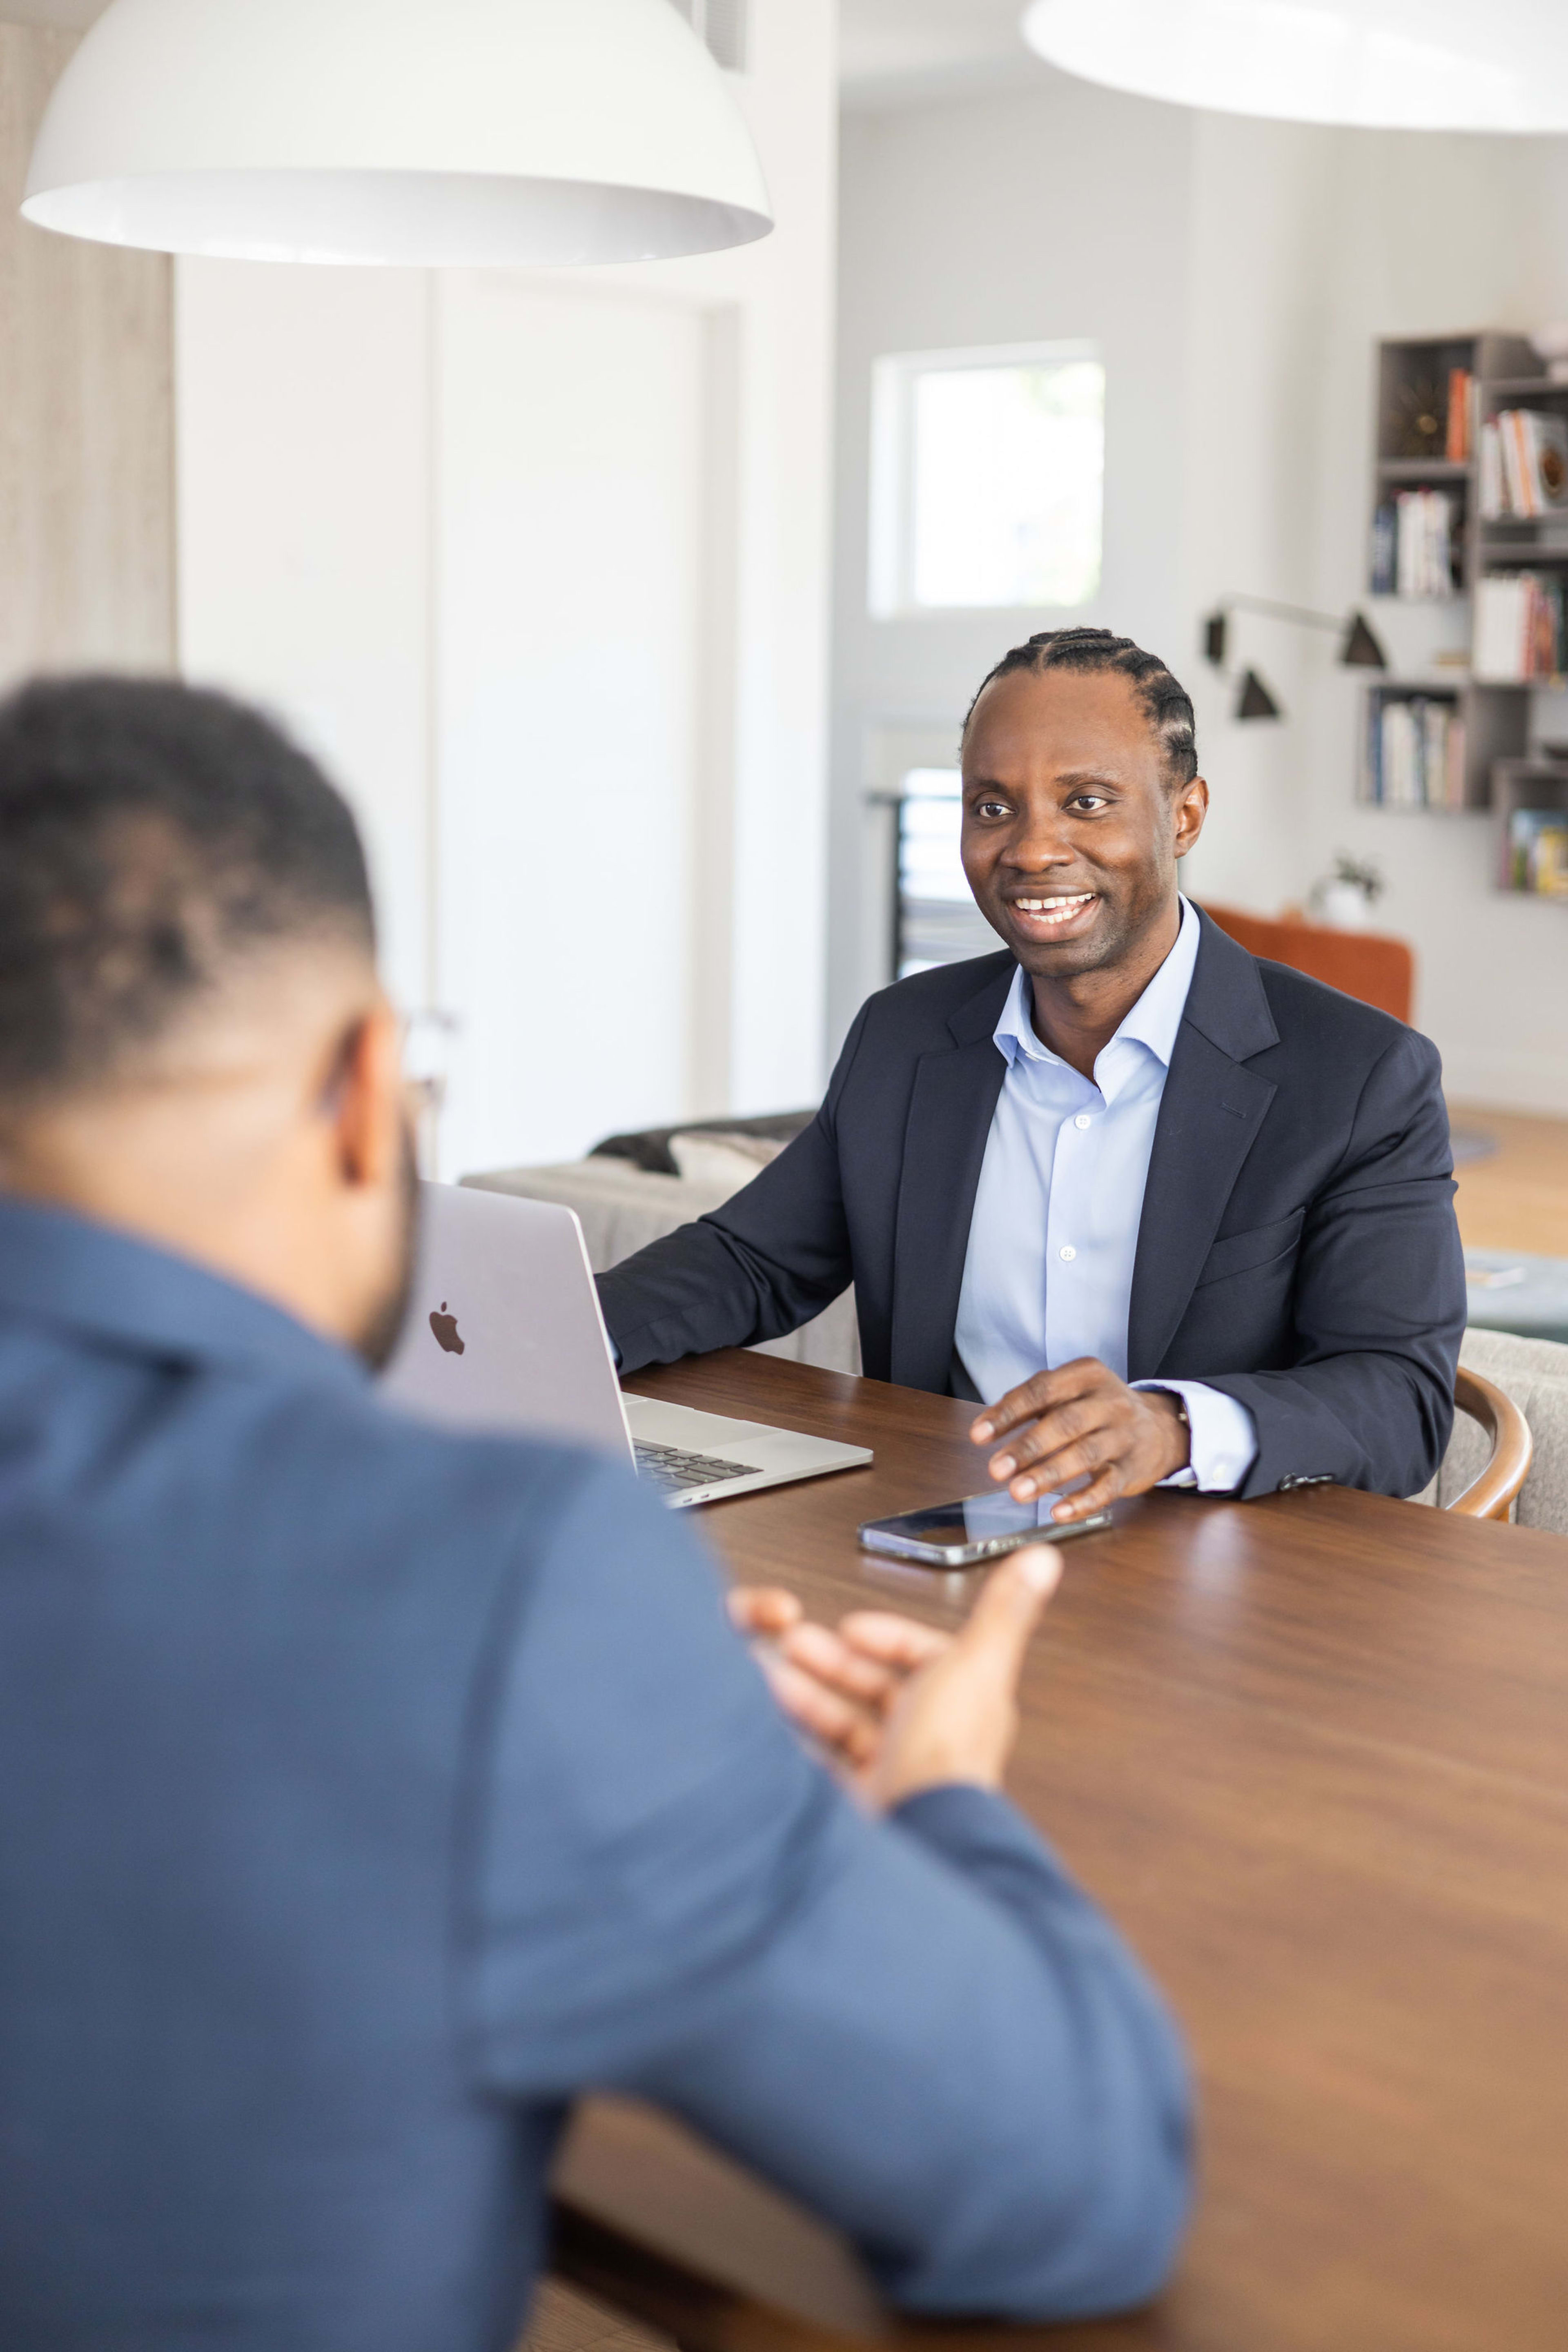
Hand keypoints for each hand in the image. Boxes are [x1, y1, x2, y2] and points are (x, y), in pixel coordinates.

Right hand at [730, 1553, 1060, 1808]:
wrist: (918, 1830)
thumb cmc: (948, 1752)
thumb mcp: (975, 1662)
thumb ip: (1002, 1611)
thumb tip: (1042, 1561)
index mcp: (963, 1698)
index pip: (923, 1657)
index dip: (886, 1636)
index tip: (850, 1625)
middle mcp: (931, 1733)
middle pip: (877, 1687)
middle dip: (833, 1661)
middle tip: (796, 1642)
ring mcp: (897, 1767)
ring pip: (846, 1721)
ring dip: (810, 1693)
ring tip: (774, 1674)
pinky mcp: (867, 1797)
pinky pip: (826, 1758)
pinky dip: (801, 1735)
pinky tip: (778, 1720)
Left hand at [970, 1358, 1188, 1522]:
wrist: (1160, 1428)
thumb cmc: (1098, 1410)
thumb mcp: (1071, 1392)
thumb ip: (1033, 1402)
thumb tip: (989, 1425)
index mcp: (1086, 1375)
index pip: (1042, 1390)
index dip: (1008, 1413)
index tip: (979, 1435)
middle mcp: (1109, 1402)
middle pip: (1065, 1423)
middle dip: (1027, 1447)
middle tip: (996, 1469)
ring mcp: (1124, 1436)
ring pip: (1085, 1455)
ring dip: (1049, 1474)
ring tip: (1018, 1492)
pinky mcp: (1134, 1469)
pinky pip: (1108, 1487)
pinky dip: (1083, 1502)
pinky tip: (1058, 1513)